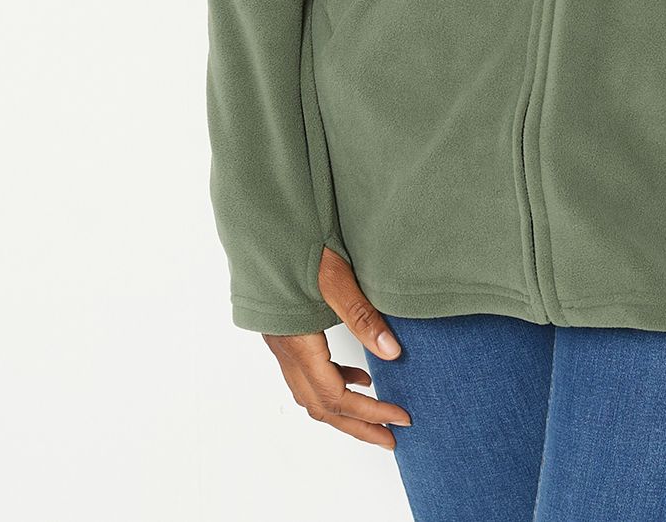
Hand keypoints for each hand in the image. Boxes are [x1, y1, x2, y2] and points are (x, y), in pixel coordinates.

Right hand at [262, 249, 410, 448]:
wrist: (266, 228)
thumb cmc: (298, 246)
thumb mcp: (336, 277)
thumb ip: (363, 316)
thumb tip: (393, 352)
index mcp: (299, 343)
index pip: (336, 396)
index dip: (369, 412)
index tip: (400, 420)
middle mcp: (286, 351)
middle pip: (323, 407)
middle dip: (358, 425)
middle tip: (390, 438)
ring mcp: (282, 344)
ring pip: (313, 394)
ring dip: (345, 410)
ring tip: (378, 413)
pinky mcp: (286, 333)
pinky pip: (308, 374)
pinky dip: (335, 382)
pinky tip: (358, 374)